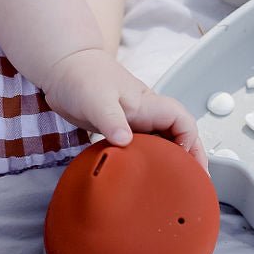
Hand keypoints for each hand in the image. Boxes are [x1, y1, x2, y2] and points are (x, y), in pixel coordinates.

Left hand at [41, 48, 206, 167]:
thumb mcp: (97, 100)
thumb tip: (125, 142)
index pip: (183, 122)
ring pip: (160, 142)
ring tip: (169, 184)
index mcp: (148, 105)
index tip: (184, 164)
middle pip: (178, 135)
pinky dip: (147, 160)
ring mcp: (133, 122)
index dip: (190, 143)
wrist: (63, 69)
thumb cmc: (82, 76)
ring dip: (168, 160)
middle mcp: (145, 114)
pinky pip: (141, 147)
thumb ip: (111, 121)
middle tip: (188, 183)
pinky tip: (142, 174)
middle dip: (188, 157)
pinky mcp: (119, 129)